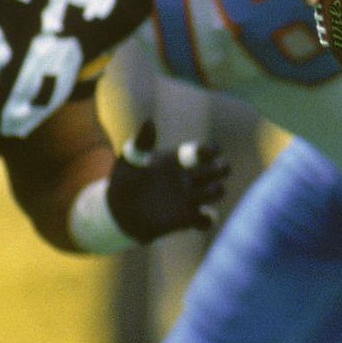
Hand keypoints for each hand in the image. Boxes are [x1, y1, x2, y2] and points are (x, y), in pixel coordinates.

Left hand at [105, 120, 229, 240]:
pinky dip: (207, 219)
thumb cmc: (124, 182)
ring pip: (216, 192)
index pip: (203, 151)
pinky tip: (196, 216)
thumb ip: (141, 143)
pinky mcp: (186, 219)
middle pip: (218, 169)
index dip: (210, 150)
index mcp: (178, 161)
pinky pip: (207, 220)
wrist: (118, 212)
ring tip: (207, 191)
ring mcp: (189, 199)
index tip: (207, 152)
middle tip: (221, 168)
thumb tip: (149, 122)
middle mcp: (188, 178)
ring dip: (216, 191)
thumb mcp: (128, 161)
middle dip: (222, 168)